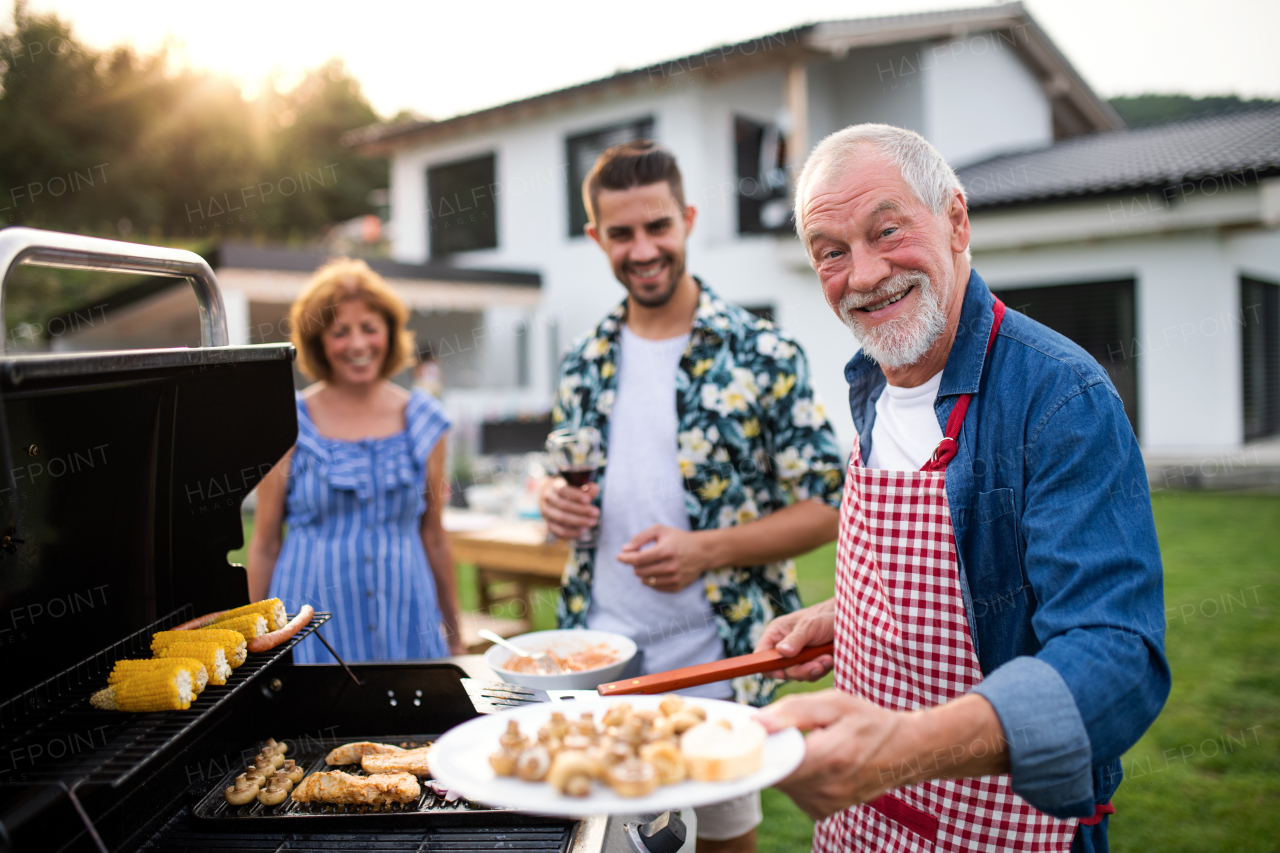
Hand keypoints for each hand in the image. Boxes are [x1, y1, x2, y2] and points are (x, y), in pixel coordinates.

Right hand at [540, 477, 598, 539]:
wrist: (552, 498)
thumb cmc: (569, 491)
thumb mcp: (577, 486)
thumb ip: (587, 489)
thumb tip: (595, 489)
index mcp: (554, 486)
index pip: (563, 490)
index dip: (575, 495)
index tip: (588, 500)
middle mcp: (548, 499)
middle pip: (563, 505)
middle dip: (581, 510)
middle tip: (596, 513)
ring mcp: (547, 513)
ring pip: (561, 518)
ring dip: (578, 522)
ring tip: (592, 522)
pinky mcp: (549, 525)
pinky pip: (559, 531)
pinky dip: (571, 533)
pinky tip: (582, 532)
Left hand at [615, 525, 716, 592]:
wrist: (702, 551)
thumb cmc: (678, 539)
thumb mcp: (660, 530)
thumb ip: (640, 538)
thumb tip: (624, 549)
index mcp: (665, 551)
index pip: (638, 559)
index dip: (626, 558)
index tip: (619, 556)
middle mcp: (670, 566)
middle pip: (639, 571)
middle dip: (635, 564)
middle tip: (640, 557)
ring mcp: (674, 578)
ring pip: (645, 580)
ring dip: (642, 572)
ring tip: (649, 563)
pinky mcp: (677, 587)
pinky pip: (655, 587)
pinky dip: (651, 580)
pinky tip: (656, 571)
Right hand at [755, 599, 835, 680]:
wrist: (848, 620)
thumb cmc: (825, 616)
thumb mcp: (810, 626)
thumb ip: (795, 639)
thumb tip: (781, 652)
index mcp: (776, 634)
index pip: (762, 655)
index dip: (768, 666)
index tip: (782, 673)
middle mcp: (784, 646)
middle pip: (781, 669)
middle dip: (800, 669)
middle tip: (817, 665)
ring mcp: (797, 656)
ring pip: (797, 674)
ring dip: (814, 669)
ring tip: (827, 658)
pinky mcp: (810, 662)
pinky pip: (811, 675)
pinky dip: (821, 669)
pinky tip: (829, 659)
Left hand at [755, 690, 904, 819]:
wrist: (904, 752)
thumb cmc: (868, 722)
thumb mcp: (834, 704)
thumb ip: (793, 711)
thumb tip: (756, 722)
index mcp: (829, 758)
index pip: (774, 763)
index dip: (757, 748)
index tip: (750, 733)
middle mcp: (825, 789)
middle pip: (773, 773)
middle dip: (770, 752)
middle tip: (779, 731)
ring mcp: (824, 804)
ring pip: (780, 782)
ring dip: (783, 763)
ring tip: (804, 745)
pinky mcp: (821, 811)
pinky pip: (792, 791)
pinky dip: (794, 775)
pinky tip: (811, 761)